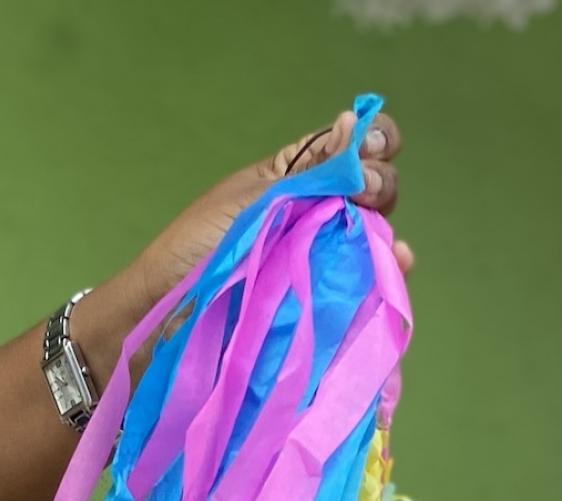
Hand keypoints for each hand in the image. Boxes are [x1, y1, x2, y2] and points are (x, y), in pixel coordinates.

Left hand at [76, 106, 409, 382]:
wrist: (163, 318)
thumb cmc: (194, 252)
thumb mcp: (250, 202)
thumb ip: (306, 171)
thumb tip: (354, 121)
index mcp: (296, 177)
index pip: (351, 146)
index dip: (372, 141)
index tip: (366, 153)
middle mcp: (316, 212)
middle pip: (373, 188)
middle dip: (379, 184)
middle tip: (361, 196)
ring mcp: (322, 257)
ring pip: (374, 235)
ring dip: (386, 231)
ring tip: (387, 241)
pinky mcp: (323, 301)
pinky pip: (365, 283)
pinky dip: (388, 273)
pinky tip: (398, 265)